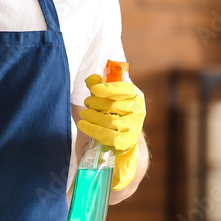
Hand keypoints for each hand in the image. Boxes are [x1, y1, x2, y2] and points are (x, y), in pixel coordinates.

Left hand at [77, 74, 145, 189]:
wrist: (123, 138)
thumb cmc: (113, 112)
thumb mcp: (108, 97)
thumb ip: (99, 86)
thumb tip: (91, 78)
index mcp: (136, 96)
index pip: (126, 89)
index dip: (109, 88)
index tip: (94, 89)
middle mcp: (138, 111)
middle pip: (113, 105)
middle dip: (95, 103)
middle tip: (86, 102)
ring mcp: (133, 128)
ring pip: (109, 121)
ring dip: (92, 116)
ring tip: (83, 114)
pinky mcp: (125, 142)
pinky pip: (107, 136)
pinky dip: (92, 130)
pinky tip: (83, 125)